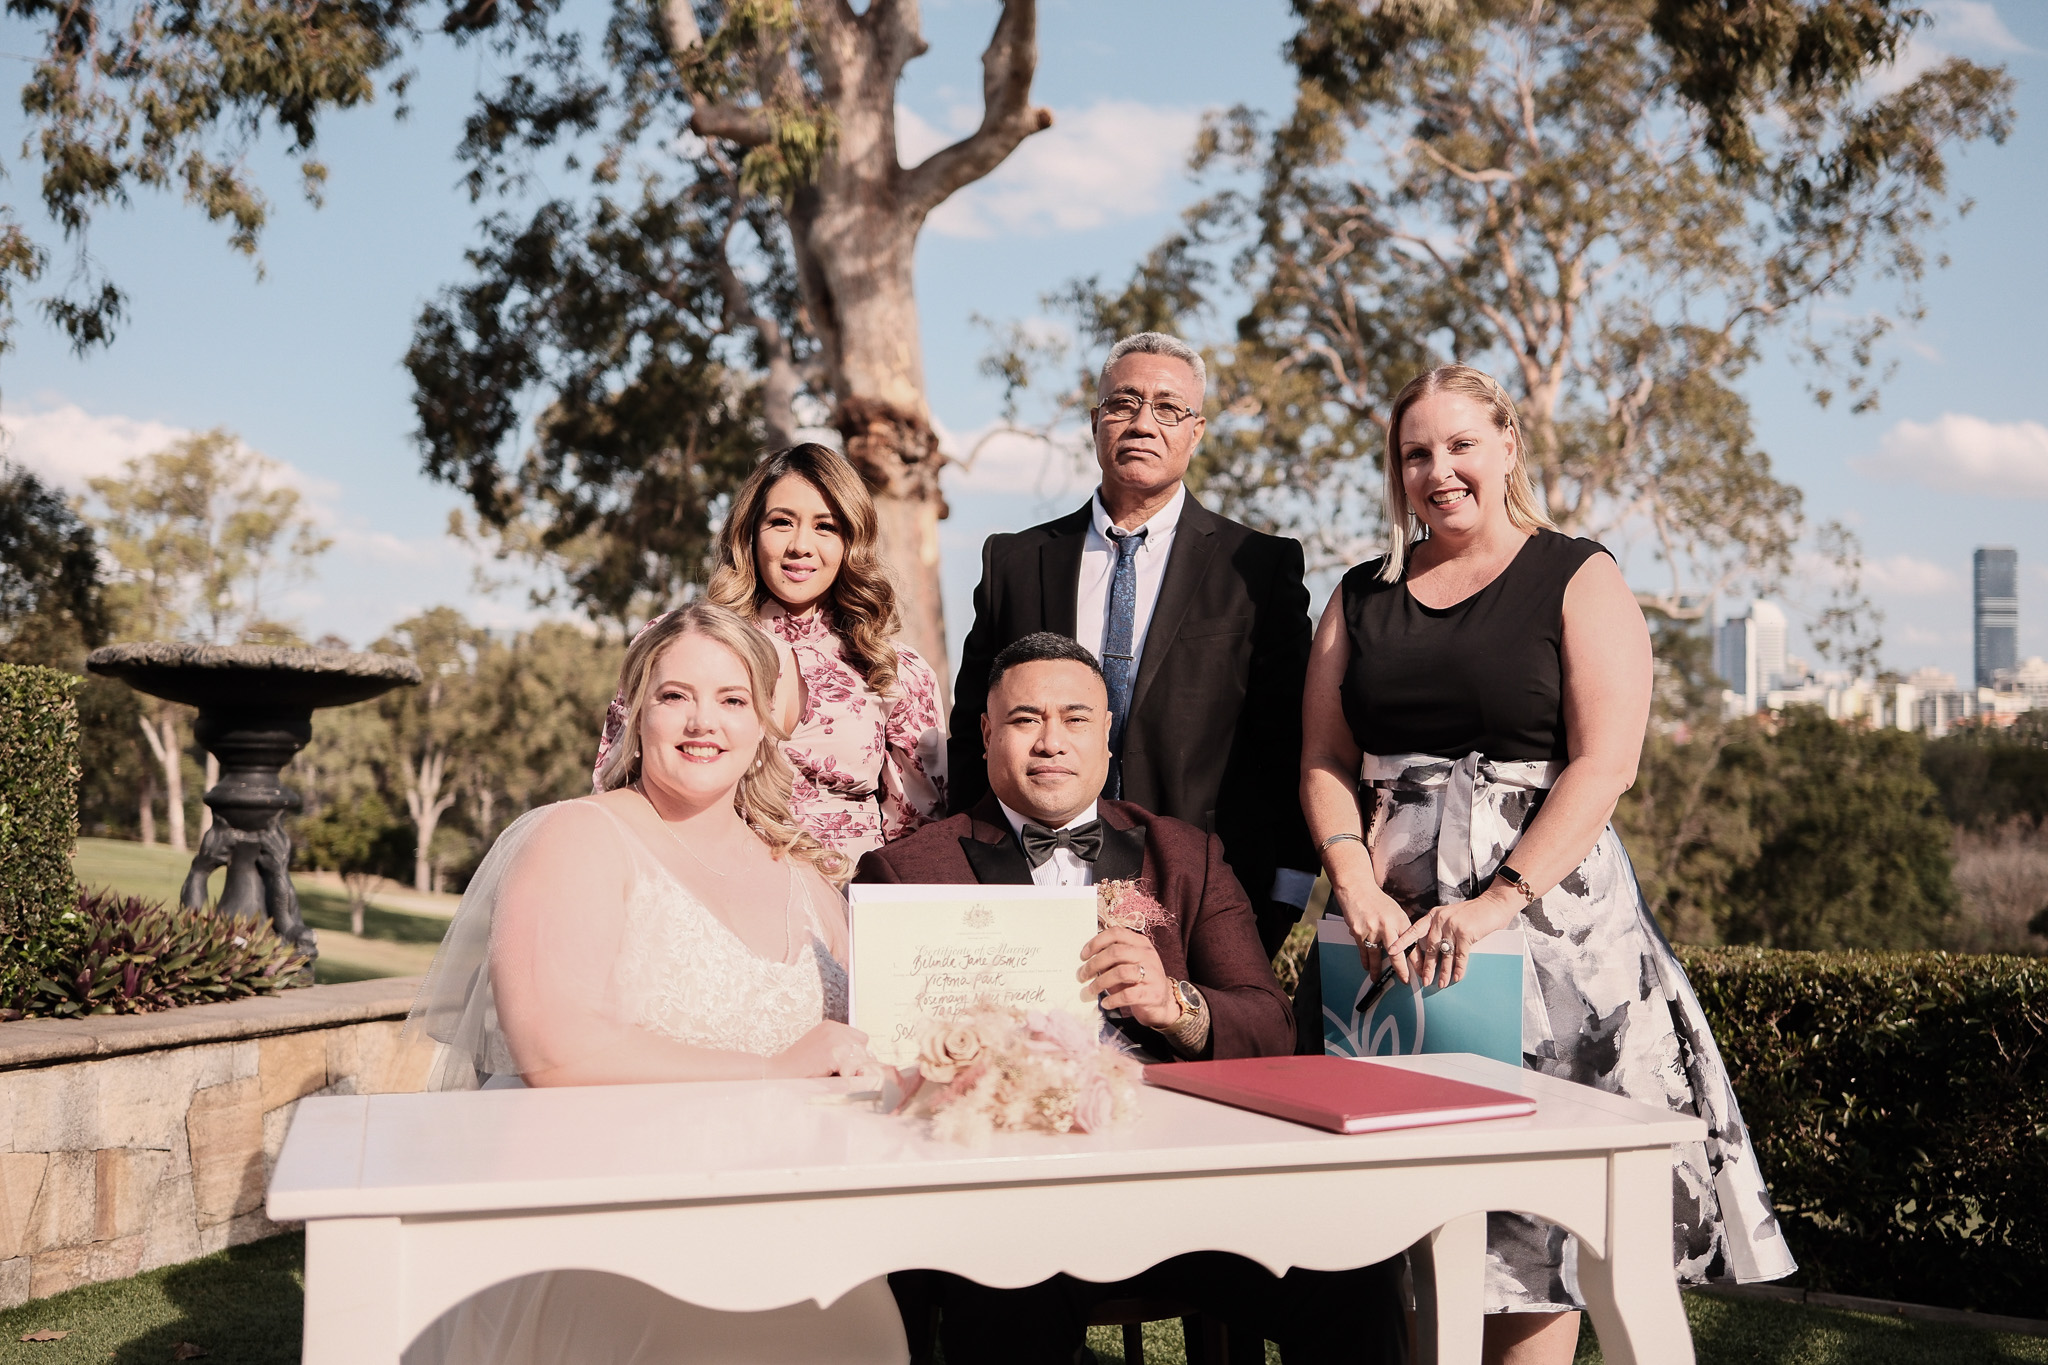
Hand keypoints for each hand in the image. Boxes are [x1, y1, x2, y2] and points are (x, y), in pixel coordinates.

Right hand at [767, 1020, 879, 1079]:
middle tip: (843, 1072)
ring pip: (860, 1057)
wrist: (780, 1072)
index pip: (860, 1038)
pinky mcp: (832, 1053)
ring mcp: (833, 1040)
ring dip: (853, 1069)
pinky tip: (832, 1077)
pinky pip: (853, 1067)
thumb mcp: (820, 1048)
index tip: (848, 1065)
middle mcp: (834, 1029)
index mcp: (831, 1026)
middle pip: (862, 1046)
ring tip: (836, 1075)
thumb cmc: (799, 1066)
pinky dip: (847, 1076)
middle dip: (857, 1061)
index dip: (856, 1054)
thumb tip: (863, 1059)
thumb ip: (839, 1047)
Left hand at [1079, 927, 1177, 1028]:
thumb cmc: (1138, 980)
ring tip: (1090, 990)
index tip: (1083, 956)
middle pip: (1116, 952)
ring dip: (1100, 982)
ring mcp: (1152, 973)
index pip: (1116, 933)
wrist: (1163, 1001)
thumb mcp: (1127, 964)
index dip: (1096, 943)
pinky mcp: (1152, 994)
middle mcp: (1147, 955)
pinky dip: (1112, 1000)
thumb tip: (1085, 961)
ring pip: (1120, 972)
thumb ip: (1111, 959)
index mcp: (1140, 943)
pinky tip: (1105, 1003)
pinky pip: (1127, 995)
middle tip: (1082, 975)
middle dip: (1094, 964)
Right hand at [1332, 877, 1417, 984]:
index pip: (1412, 945)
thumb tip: (1408, 949)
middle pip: (1396, 954)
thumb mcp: (1396, 913)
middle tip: (1405, 981)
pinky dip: (1365, 961)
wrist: (1358, 890)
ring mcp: (1372, 930)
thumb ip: (1402, 930)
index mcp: (1401, 921)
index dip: (1418, 961)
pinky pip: (1363, 951)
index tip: (1422, 973)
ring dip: (1377, 970)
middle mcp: (1388, 926)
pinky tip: (1367, 967)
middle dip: (1402, 970)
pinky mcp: (1359, 933)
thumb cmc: (1378, 901)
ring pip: (1377, 956)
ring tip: (1377, 979)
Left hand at [1388, 886, 1521, 988]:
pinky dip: (1459, 968)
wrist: (1493, 904)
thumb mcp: (1450, 916)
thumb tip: (1432, 950)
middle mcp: (1440, 920)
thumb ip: (1440, 929)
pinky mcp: (1466, 933)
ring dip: (1443, 971)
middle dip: (1427, 966)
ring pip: (1445, 954)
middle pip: (1430, 947)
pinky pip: (1460, 955)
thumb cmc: (1473, 913)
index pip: (1414, 929)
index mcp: (1434, 916)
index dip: (1403, 941)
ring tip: (1441, 983)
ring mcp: (1453, 926)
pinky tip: (1456, 977)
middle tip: (1424, 980)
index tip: (1392, 951)